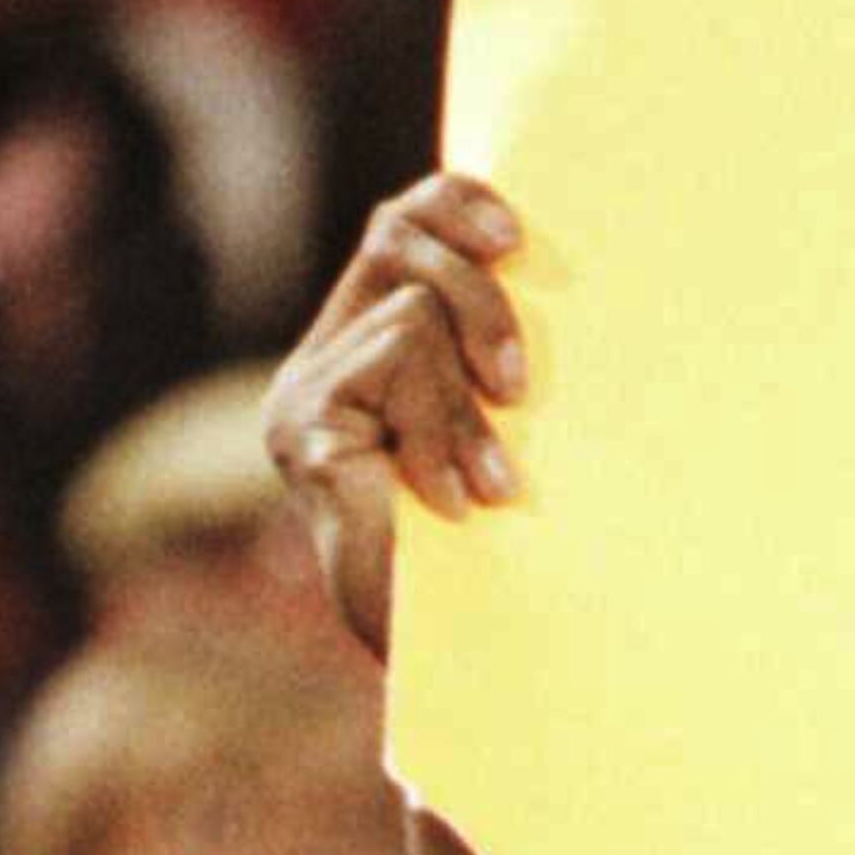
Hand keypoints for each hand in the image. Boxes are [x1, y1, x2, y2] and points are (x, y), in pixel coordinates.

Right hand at [262, 171, 530, 663]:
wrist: (459, 653)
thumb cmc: (504, 545)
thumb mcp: (508, 426)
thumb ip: (500, 351)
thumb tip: (552, 255)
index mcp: (372, 339)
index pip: (404, 219)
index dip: (456, 201)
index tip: (518, 235)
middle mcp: (325, 356)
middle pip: (399, 240)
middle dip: (479, 300)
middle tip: (518, 387)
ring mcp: (303, 394)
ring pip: (410, 318)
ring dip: (466, 403)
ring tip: (491, 482)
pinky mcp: (301, 431)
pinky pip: (391, 376)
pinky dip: (441, 436)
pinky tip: (455, 501)